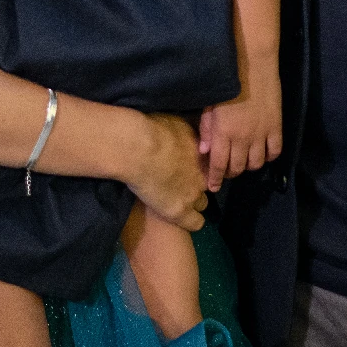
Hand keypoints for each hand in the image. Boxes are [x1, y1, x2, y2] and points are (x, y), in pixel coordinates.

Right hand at [125, 112, 207, 232]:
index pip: (209, 166)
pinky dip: (190, 221)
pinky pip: (196, 223)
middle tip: (178, 182)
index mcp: (202, 154)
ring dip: (192, 202)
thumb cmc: (152, 129)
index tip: (184, 167)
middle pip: (207, 184)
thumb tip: (183, 132)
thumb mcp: (175, 122)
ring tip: (175, 200)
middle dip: (196, 184)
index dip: (197, 167)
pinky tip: (180, 218)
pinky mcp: (180, 212)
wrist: (137, 148)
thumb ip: (185, 132)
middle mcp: (202, 174)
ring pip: (202, 204)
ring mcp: (193, 194)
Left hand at [197, 71, 282, 190]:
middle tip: (225, 170)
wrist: (252, 64)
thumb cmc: (226, 82)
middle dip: (230, 173)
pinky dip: (268, 157)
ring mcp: (261, 134)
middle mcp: (243, 138)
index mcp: (224, 133)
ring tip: (243, 161)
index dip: (215, 179)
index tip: (212, 187)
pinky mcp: (276, 127)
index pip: (219, 165)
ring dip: (248, 166)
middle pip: (237, 167)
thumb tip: (204, 151)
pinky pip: (275, 151)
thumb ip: (207, 129)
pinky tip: (262, 153)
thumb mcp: (210, 105)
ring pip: (256, 164)